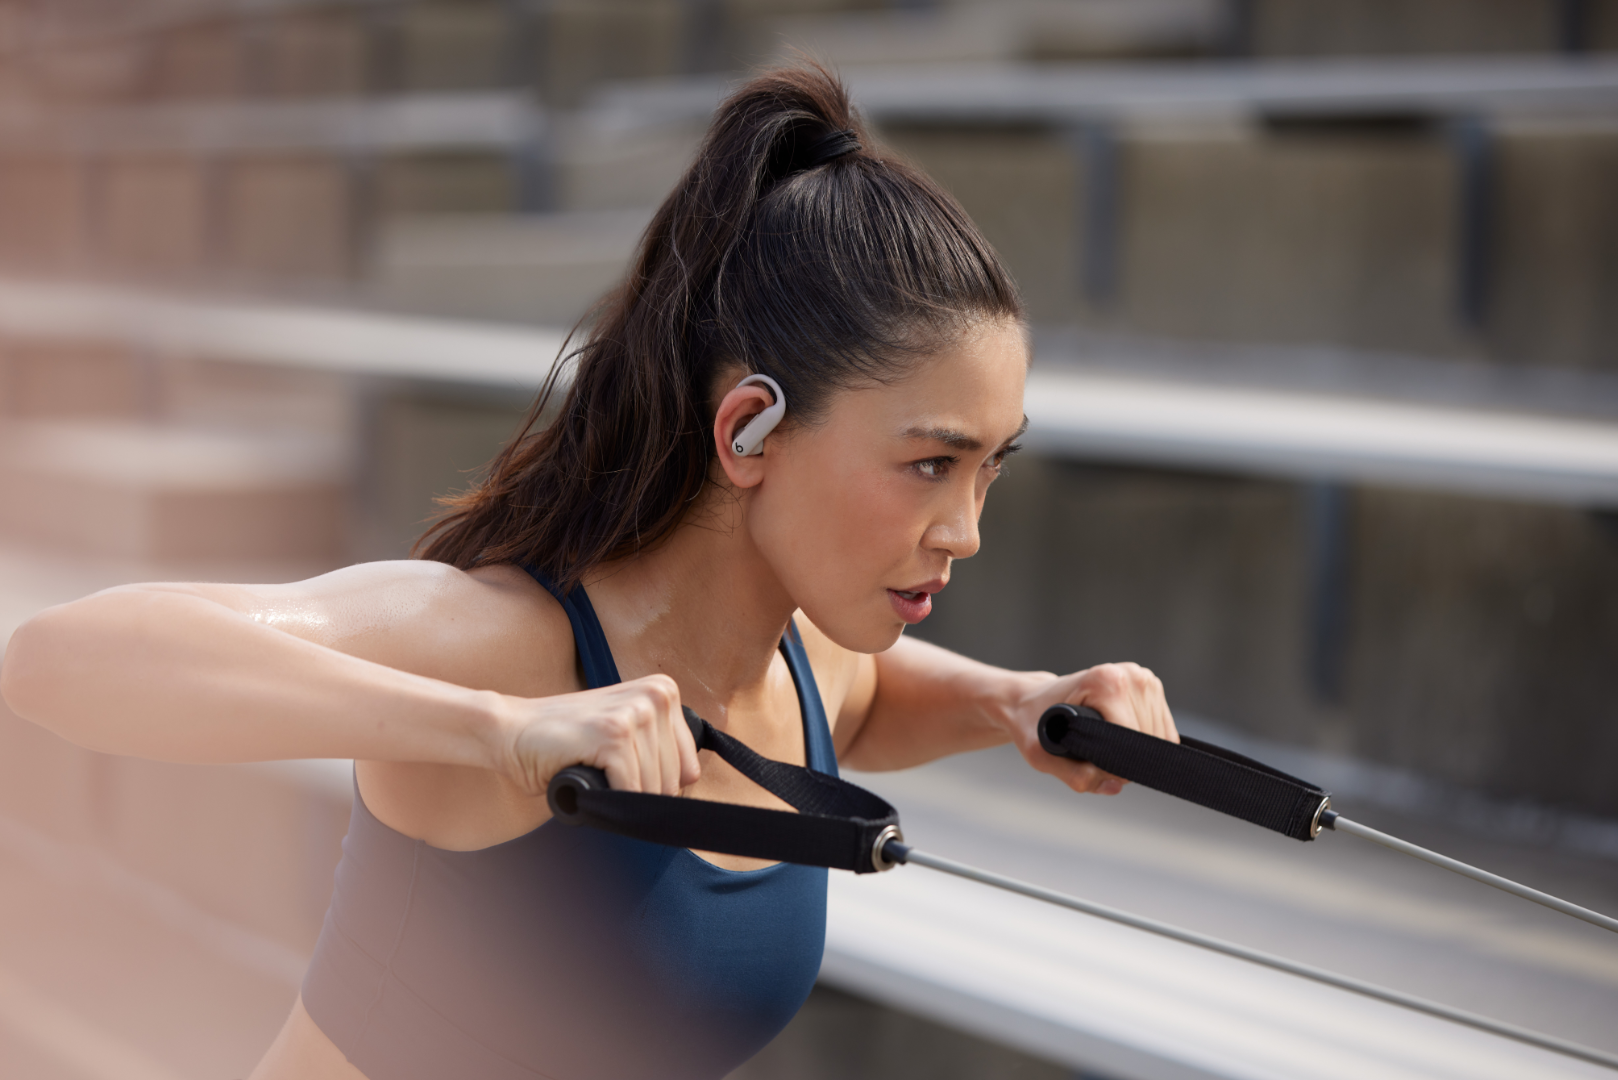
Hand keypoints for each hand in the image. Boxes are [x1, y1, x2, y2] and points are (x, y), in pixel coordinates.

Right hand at [495, 674, 701, 797]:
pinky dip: (608, 800)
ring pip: (652, 790)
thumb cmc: (567, 742)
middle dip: (638, 795)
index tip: (623, 776)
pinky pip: (630, 791)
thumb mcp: (626, 735)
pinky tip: (585, 777)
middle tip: (602, 776)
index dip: (656, 786)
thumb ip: (659, 750)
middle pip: (673, 783)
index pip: (689, 769)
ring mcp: (636, 712)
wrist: (511, 731)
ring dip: (619, 797)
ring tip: (593, 771)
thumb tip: (688, 792)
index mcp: (664, 692)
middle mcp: (656, 696)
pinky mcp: (614, 733)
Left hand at [1008, 662, 1177, 795]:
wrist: (1032, 699)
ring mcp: (1143, 678)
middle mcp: (1129, 675)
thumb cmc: (1034, 723)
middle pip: (1147, 741)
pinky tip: (1118, 737)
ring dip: (1136, 754)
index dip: (1116, 766)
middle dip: (1125, 761)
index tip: (1091, 766)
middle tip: (1092, 757)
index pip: (1131, 740)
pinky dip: (1145, 744)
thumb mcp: (1040, 755)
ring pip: (1160, 739)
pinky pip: (1164, 731)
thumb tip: (1116, 785)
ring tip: (1103, 744)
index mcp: (1106, 682)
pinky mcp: (1151, 686)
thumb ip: (1075, 775)